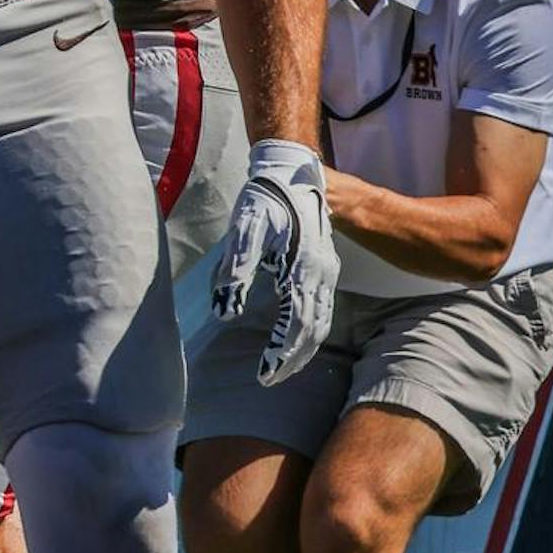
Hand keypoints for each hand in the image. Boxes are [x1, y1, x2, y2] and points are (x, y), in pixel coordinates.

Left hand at [212, 140, 338, 384]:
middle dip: (294, 359)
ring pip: (322, 320)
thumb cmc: (265, 198)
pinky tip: (299, 337)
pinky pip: (322, 306)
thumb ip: (235, 269)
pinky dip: (312, 329)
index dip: (281, 353)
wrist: (291, 171)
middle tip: (272, 380)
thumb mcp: (245, 228)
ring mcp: (326, 269)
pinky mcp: (324, 265)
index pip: (296, 323)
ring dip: (305, 347)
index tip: (265, 375)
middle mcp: (321, 272)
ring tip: (284, 368)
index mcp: (302, 267)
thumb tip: (226, 311)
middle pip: (313, 329)